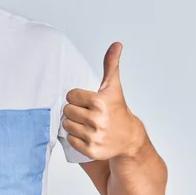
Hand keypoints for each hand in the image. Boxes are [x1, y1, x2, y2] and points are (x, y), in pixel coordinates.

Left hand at [62, 42, 144, 160]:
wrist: (129, 138)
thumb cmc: (117, 109)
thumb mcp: (113, 86)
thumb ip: (111, 64)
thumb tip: (116, 44)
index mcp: (100, 102)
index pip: (70, 95)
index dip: (78, 97)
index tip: (89, 101)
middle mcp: (97, 120)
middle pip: (67, 110)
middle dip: (75, 110)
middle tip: (88, 113)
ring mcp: (94, 136)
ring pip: (67, 124)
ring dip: (74, 123)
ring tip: (88, 123)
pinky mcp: (91, 150)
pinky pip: (70, 139)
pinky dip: (76, 137)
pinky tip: (88, 134)